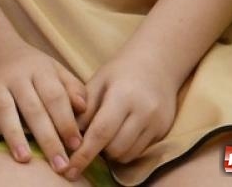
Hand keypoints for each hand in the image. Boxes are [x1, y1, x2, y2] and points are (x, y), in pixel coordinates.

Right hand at [0, 40, 85, 175]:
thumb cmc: (30, 66)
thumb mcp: (54, 69)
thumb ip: (72, 88)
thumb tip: (84, 108)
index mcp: (39, 70)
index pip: (55, 97)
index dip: (66, 122)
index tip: (77, 146)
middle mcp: (15, 76)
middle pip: (33, 108)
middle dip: (47, 137)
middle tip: (59, 164)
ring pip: (4, 110)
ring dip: (14, 134)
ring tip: (24, 158)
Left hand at [64, 54, 178, 179]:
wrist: (157, 63)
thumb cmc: (120, 71)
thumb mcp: (97, 82)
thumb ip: (83, 108)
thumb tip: (67, 136)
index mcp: (122, 96)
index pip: (100, 132)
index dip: (83, 153)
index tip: (69, 169)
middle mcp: (143, 112)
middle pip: (115, 148)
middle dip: (97, 151)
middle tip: (86, 140)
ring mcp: (157, 123)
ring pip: (128, 154)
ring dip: (112, 152)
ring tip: (104, 136)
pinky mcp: (165, 131)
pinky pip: (141, 151)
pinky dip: (126, 149)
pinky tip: (119, 136)